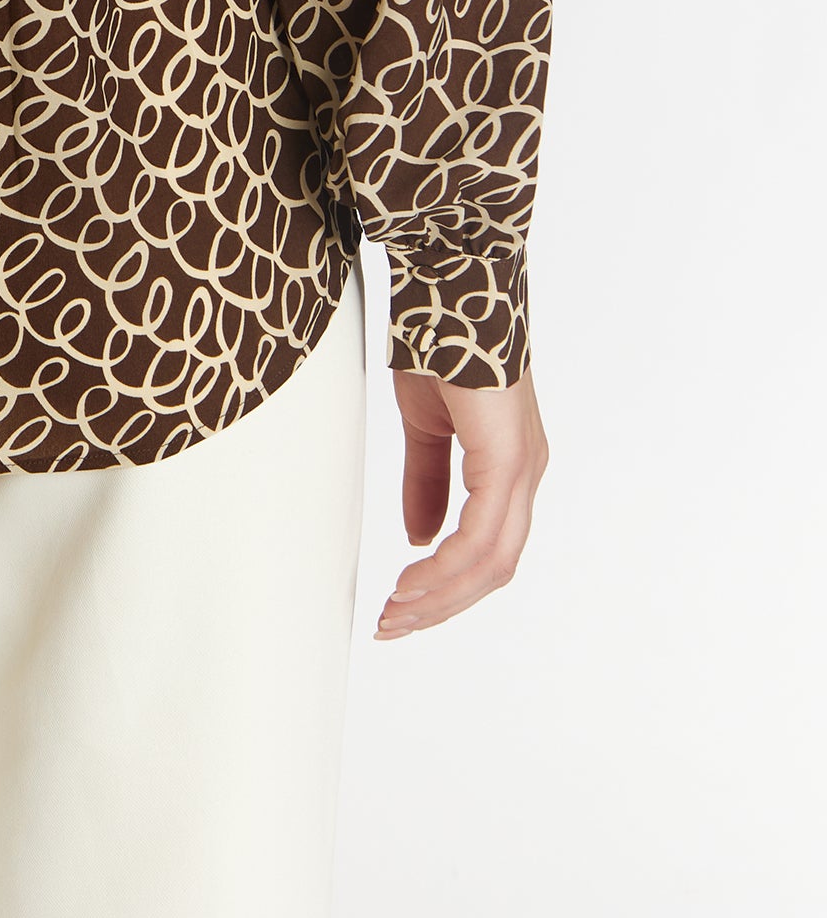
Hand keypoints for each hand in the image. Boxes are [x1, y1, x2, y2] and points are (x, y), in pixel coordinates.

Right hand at [373, 364, 547, 639]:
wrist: (450, 294)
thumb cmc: (441, 345)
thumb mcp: (425, 425)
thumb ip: (427, 480)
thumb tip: (421, 536)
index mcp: (507, 467)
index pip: (486, 549)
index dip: (445, 584)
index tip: (400, 604)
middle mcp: (524, 475)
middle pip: (492, 569)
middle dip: (440, 604)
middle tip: (393, 624)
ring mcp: (521, 470)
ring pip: (491, 562)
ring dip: (441, 594)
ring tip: (396, 609)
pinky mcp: (507, 461)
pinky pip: (482, 536)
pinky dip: (447, 565)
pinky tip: (413, 574)